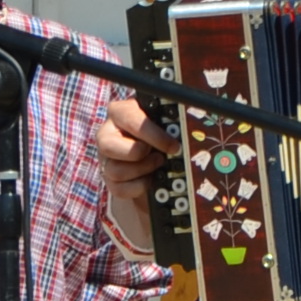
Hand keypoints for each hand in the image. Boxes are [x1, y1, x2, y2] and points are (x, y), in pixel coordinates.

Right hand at [97, 96, 174, 260]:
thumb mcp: (162, 119)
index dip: (153, 135)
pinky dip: (139, 187)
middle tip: (160, 156)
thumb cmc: (157, 131)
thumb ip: (170, 118)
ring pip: (115, 170)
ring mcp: (105, 157)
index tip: (173, 146)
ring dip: (143, 170)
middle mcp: (107, 134)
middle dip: (140, 155)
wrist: (152, 150)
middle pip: (108, 146)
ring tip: (157, 165)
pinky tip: (149, 177)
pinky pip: (119, 188)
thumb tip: (195, 116)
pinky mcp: (108, 177)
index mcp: (120, 112)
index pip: (130, 119)